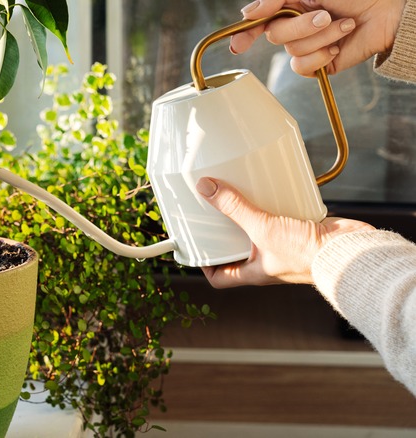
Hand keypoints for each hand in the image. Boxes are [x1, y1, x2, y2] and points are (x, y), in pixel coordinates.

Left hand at [195, 177, 374, 287]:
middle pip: (237, 251)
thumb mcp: (263, 229)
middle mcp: (267, 262)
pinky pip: (281, 219)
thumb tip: (206, 189)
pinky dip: (274, 205)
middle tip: (211, 213)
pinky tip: (268, 188)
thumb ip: (235, 208)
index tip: (195, 247)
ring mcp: (284, 247)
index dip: (205, 265)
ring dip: (249, 215)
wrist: (350, 251)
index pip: (220, 277)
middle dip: (224, 233)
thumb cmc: (308, 256)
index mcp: (254, 272)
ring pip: (259, 233)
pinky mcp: (300, 232)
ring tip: (235, 195)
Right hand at [230, 0, 405, 75]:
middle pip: (275, 36)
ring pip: (293, 51)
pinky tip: (337, 46)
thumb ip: (275, 0)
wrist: (387, 11)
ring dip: (322, 37)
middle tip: (325, 15)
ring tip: (344, 26)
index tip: (238, 45)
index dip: (245, 34)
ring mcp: (306, 47)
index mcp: (289, 7)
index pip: (258, 22)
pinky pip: (303, 68)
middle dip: (302, 26)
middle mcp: (295, 27)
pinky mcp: (318, 64)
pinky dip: (321, 56)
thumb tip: (247, 14)